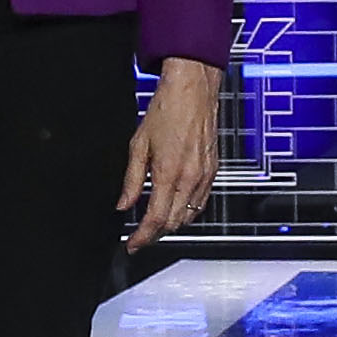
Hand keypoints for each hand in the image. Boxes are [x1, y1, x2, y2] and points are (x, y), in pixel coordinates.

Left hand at [122, 56, 220, 247]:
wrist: (193, 91)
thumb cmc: (167, 110)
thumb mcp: (138, 145)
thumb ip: (131, 180)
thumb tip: (123, 204)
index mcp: (169, 172)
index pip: (156, 219)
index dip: (142, 237)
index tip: (131, 245)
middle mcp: (190, 178)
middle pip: (173, 223)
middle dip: (155, 234)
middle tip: (139, 236)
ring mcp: (204, 176)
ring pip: (189, 216)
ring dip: (171, 225)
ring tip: (155, 224)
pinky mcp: (213, 171)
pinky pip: (201, 203)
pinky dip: (187, 212)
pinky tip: (176, 208)